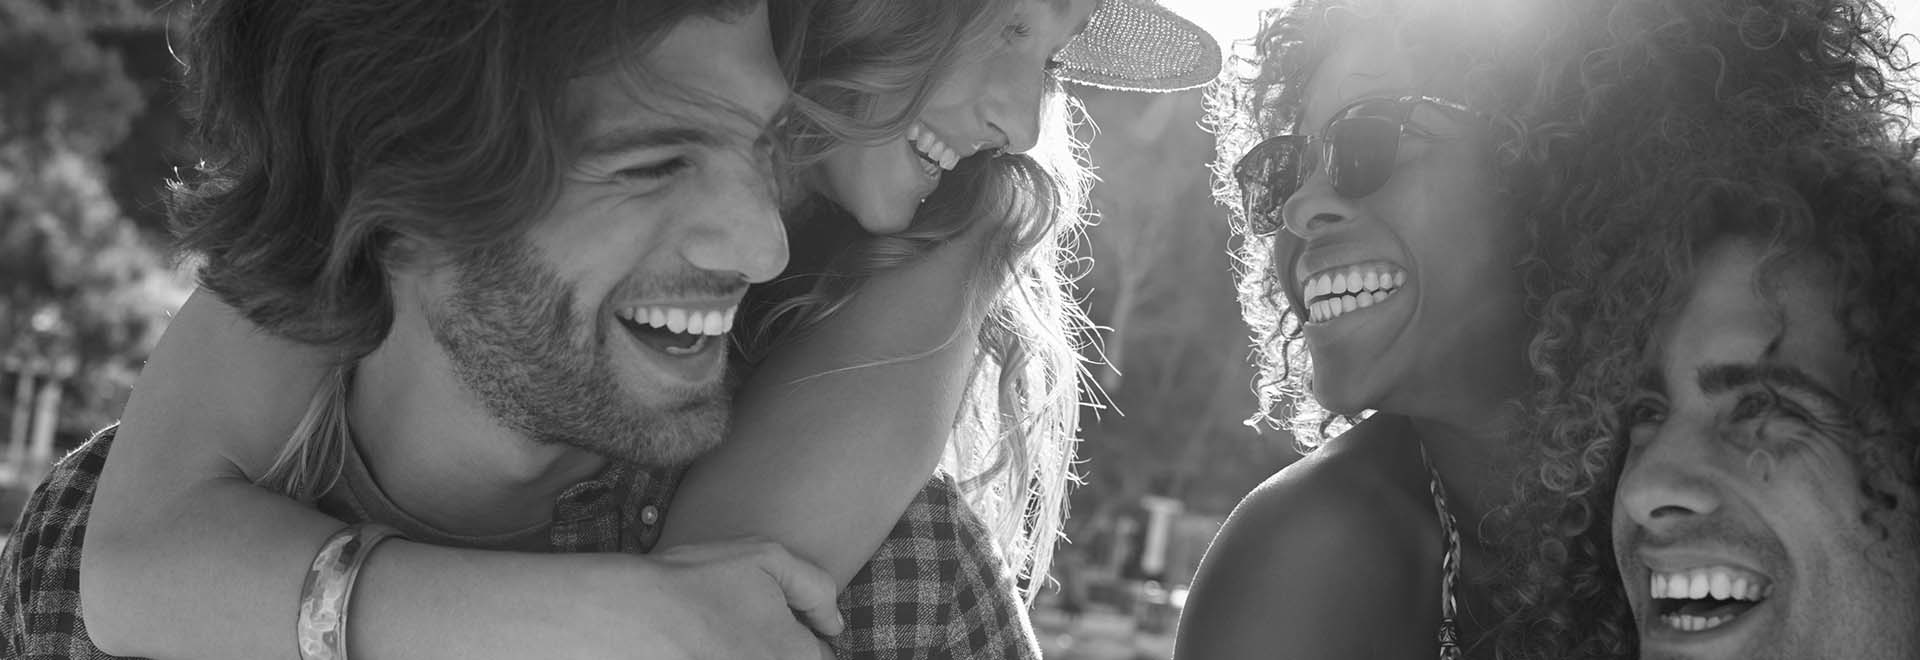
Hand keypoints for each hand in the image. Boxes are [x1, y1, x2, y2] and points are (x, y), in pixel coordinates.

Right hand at [631, 539, 842, 658]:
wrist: (627, 616)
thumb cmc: (696, 582)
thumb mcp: (766, 559)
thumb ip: (815, 587)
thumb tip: (833, 623)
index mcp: (799, 658)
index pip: (823, 657)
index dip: (803, 638)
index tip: (774, 624)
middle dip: (774, 646)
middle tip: (737, 627)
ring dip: (747, 652)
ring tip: (717, 637)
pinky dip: (719, 655)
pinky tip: (702, 646)